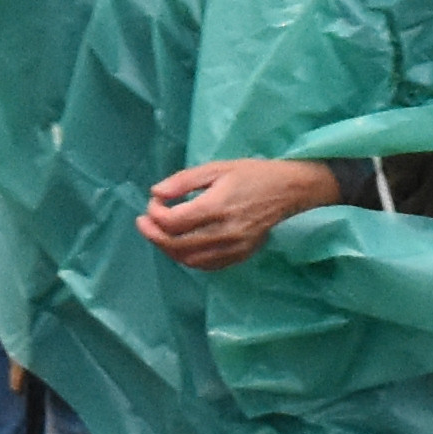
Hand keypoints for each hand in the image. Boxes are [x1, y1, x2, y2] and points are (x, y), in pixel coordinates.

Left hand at [139, 158, 334, 269]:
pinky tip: (181, 246)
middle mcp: (225, 231)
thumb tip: (156, 193)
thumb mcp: (216, 168)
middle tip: (143, 223)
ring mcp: (233, 247)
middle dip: (154, 235)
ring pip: (189, 259)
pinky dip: (188, 259)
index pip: (173, 222)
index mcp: (217, 206)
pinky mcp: (240, 255)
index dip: (155, 214)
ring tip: (159, 234)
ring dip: (168, 249)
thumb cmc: (251, 174)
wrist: (288, 190)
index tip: (153, 202)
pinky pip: (206, 265)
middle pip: (177, 244)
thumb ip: (184, 181)